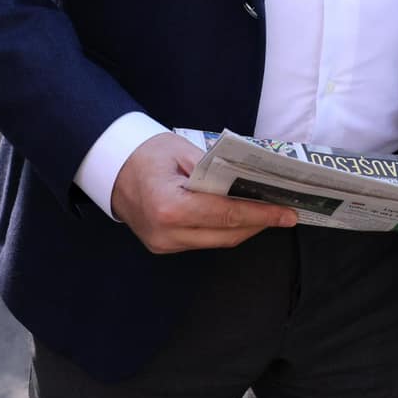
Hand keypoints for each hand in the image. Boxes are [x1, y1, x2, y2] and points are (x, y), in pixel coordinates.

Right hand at [110, 132, 296, 251]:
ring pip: (217, 242)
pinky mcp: (163, 246)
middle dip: (259, 224)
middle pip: (226, 235)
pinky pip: (202, 241)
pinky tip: (240, 216)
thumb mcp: (183, 151)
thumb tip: (253, 183)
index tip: (287, 213)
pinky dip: (224, 230)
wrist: (110, 166)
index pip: (226, 215)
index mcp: (170, 208)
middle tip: (285, 212)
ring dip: (244, 228)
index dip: (261, 215)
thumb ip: (217, 170)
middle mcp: (166, 233)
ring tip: (268, 212)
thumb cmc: (146, 153)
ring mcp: (163, 244)